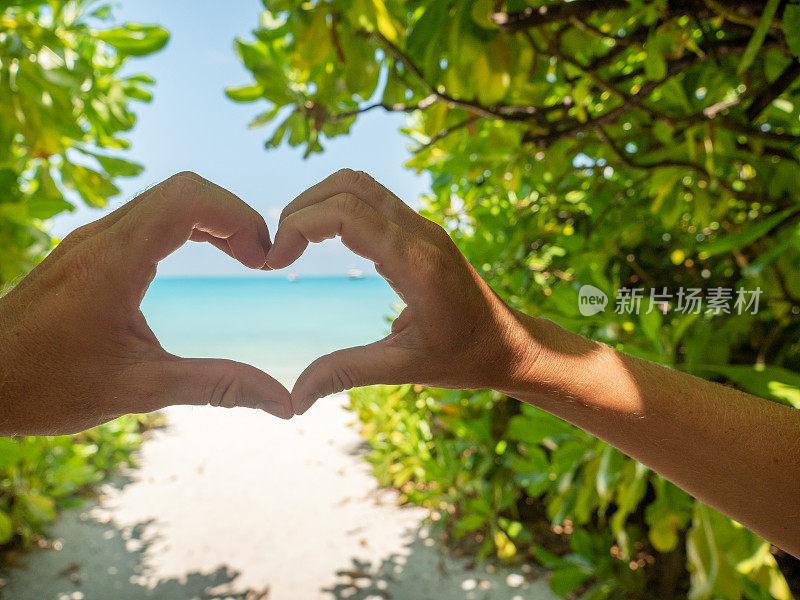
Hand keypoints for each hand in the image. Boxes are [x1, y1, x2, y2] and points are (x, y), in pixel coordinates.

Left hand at [0, 172, 292, 435]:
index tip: (264, 259)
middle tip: (261, 258)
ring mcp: (91, 240)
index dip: (240, 217)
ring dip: (213, 219)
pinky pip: (148, 217)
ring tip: (244, 256)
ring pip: (166, 199)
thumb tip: (283, 403)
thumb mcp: (140, 390)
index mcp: (114, 260)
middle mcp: (101, 236)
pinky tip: (204, 256)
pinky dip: (188, 227)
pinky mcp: (87, 252)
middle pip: (184, 189)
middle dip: (234, 215)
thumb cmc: (46, 386)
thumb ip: (217, 387)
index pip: (189, 199)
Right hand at [267, 169, 536, 413]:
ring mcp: (423, 227)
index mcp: (417, 261)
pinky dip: (337, 208)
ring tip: (293, 242)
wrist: (511, 346)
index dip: (299, 225)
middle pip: (347, 185)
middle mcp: (421, 233)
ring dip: (318, 203)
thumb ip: (347, 373)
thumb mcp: (405, 368)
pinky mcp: (421, 232)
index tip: (275, 260)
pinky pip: (372, 200)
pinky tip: (321, 241)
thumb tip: (294, 399)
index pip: (345, 212)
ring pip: (359, 185)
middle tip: (278, 251)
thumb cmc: (466, 358)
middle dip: (301, 209)